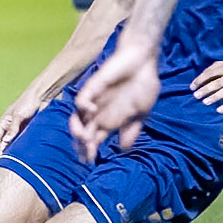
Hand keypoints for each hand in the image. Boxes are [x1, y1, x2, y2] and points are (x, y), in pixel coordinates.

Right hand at [0, 93, 42, 154]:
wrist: (43, 96)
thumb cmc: (28, 102)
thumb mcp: (19, 115)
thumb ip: (13, 128)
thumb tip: (6, 142)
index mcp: (4, 122)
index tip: (0, 155)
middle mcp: (11, 126)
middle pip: (5, 142)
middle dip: (5, 151)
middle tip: (10, 160)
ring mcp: (21, 129)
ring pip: (15, 142)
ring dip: (16, 149)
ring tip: (19, 158)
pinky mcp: (30, 130)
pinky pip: (25, 140)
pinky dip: (25, 146)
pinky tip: (28, 152)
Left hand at [70, 43, 158, 158]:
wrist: (144, 62)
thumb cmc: (143, 85)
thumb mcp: (142, 113)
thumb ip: (132, 129)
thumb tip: (123, 148)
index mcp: (109, 120)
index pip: (94, 138)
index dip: (89, 150)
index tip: (90, 161)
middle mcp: (99, 112)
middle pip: (82, 131)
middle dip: (81, 144)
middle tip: (86, 153)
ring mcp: (94, 99)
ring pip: (78, 117)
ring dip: (78, 129)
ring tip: (85, 138)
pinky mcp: (94, 86)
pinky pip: (82, 99)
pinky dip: (84, 106)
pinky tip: (92, 111)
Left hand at [191, 57, 222, 112]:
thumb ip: (213, 70)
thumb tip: (200, 80)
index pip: (211, 73)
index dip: (200, 80)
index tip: (192, 87)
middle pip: (218, 83)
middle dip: (206, 89)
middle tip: (196, 96)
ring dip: (215, 97)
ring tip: (205, 102)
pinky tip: (219, 110)